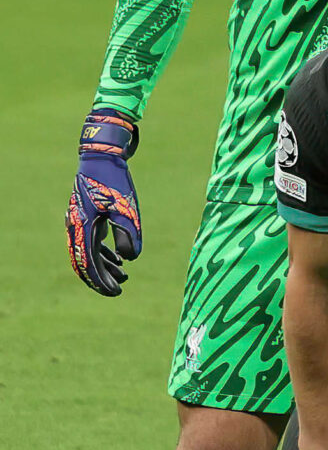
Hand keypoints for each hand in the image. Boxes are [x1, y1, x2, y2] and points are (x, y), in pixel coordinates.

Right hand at [66, 107, 141, 296]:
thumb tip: (129, 258)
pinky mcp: (87, 216)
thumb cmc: (114, 180)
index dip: (100, 280)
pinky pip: (92, 241)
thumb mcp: (125, 207)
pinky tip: (119, 260)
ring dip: (105, 265)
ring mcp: (80, 221)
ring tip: (124, 276)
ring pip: (90, 251)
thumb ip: (128, 232)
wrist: (102, 157)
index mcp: (83, 226)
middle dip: (102, 277)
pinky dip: (104, 252)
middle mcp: (77, 226)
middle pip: (86, 260)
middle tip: (119, 290)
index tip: (115, 293)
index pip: (89, 262)